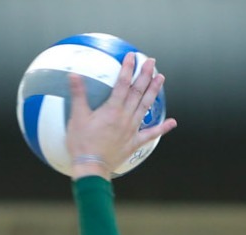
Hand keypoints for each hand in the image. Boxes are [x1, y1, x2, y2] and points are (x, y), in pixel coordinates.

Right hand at [66, 52, 175, 178]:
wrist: (91, 167)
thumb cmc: (83, 144)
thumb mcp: (77, 117)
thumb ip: (78, 95)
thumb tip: (74, 76)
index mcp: (112, 109)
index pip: (122, 83)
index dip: (128, 68)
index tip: (132, 57)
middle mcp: (126, 117)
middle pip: (138, 91)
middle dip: (145, 75)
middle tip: (151, 62)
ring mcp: (132, 129)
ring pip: (146, 106)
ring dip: (154, 91)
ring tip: (161, 78)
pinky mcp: (134, 142)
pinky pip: (151, 134)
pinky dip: (162, 128)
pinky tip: (172, 122)